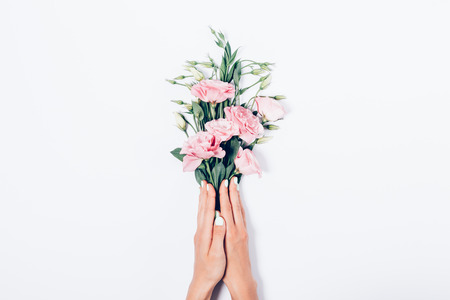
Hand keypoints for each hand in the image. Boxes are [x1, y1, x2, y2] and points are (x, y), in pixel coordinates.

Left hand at [187, 181, 226, 299]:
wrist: (202, 280)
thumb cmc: (211, 269)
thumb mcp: (217, 254)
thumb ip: (218, 236)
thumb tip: (220, 219)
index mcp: (205, 234)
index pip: (208, 212)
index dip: (210, 198)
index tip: (212, 185)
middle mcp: (200, 231)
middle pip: (203, 209)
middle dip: (205, 194)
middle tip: (206, 180)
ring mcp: (200, 233)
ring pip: (201, 212)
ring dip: (202, 199)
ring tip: (203, 188)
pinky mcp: (201, 236)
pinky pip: (202, 216)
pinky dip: (203, 207)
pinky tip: (204, 206)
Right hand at [219, 177, 257, 299]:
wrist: (241, 279)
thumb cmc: (228, 269)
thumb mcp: (222, 251)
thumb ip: (220, 233)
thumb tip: (218, 217)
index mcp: (230, 233)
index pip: (226, 209)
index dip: (223, 195)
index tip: (221, 183)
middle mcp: (238, 230)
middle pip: (234, 206)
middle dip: (231, 191)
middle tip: (228, 178)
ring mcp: (242, 232)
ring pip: (239, 210)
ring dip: (236, 196)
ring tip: (234, 185)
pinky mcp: (243, 235)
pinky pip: (241, 216)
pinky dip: (238, 206)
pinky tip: (236, 203)